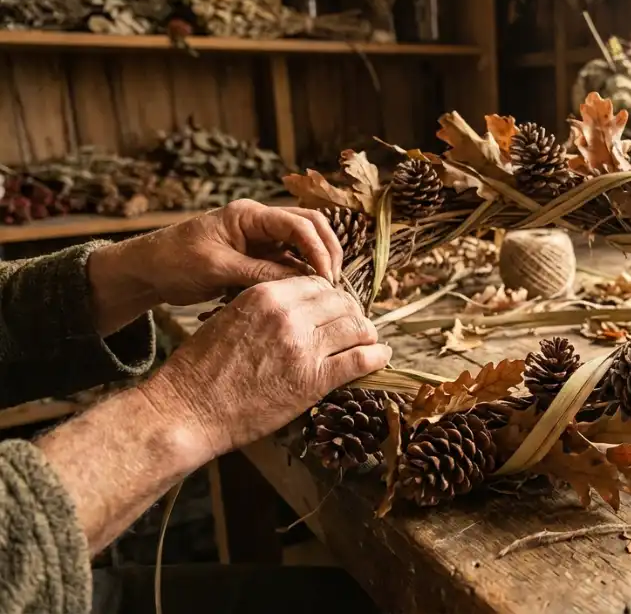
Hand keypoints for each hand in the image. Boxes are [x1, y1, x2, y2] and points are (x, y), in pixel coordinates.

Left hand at [120, 199, 342, 304]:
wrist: (146, 270)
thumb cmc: (174, 262)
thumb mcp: (217, 268)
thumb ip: (260, 272)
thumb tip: (302, 283)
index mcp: (249, 215)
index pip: (300, 224)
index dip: (319, 250)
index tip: (326, 279)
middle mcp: (260, 222)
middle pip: (311, 228)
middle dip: (328, 252)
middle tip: (335, 283)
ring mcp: (260, 239)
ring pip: (304, 245)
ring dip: (317, 264)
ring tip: (325, 292)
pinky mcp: (258, 256)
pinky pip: (289, 262)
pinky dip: (301, 276)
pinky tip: (307, 295)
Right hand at [141, 275, 390, 455]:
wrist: (187, 410)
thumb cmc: (201, 370)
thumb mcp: (229, 320)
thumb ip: (266, 310)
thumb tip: (298, 310)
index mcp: (265, 295)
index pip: (318, 284)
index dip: (332, 297)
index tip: (336, 310)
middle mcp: (288, 315)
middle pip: (342, 303)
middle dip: (353, 314)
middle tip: (355, 328)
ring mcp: (302, 347)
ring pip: (357, 327)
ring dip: (367, 334)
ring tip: (369, 343)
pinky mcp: (313, 380)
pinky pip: (361, 360)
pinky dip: (377, 357)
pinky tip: (380, 358)